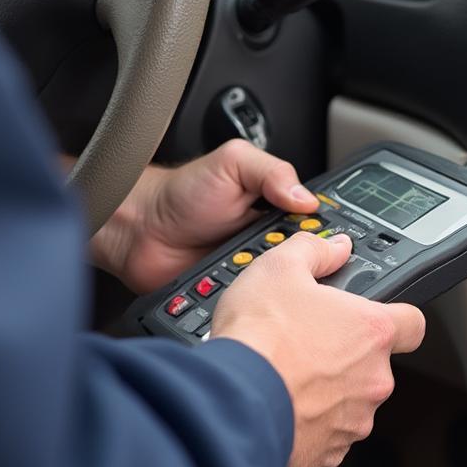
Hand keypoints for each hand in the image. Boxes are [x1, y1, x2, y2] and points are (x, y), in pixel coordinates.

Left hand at [89, 139, 318, 293]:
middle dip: (295, 261)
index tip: (326, 240)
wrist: (140, 231)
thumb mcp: (233, 163)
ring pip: (279, 285)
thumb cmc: (181, 193)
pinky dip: (249, 301)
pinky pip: (252, 304)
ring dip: (270, 282)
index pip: (315, 224)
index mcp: (277, 207)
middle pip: (301, 259)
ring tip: (254, 269)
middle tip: (278, 252)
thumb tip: (308, 199)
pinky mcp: (234, 295)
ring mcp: (251, 269)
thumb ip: (273, 172)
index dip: (321, 233)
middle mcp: (268, 240)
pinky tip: (244, 294)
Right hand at [211, 232, 426, 466]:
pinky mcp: (329, 452)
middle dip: (347, 355)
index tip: (374, 317)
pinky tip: (282, 402)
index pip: (413, 323)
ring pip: (351, 401)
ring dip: (328, 390)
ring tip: (289, 374)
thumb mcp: (280, 267)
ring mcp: (354, 419)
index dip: (396, 317)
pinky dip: (309, 422)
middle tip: (309, 343)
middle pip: (375, 363)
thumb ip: (314, 251)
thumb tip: (334, 247)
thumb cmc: (260, 336)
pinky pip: (327, 434)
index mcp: (372, 332)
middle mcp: (374, 378)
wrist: (231, 398)